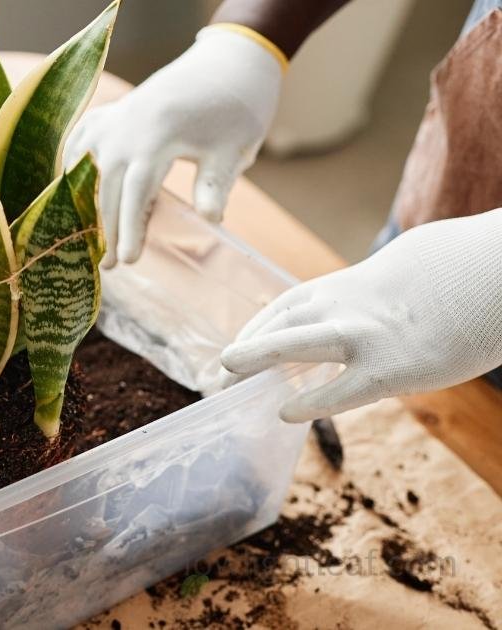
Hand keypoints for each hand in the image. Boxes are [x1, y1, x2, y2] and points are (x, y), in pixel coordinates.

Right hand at [63, 26, 282, 266]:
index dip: (129, 229)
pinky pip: (77, 147)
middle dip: (106, 229)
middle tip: (109, 267)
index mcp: (156, 138)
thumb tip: (211, 219)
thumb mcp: (233, 150)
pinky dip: (72, 171)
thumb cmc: (235, 111)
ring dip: (85, 205)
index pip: (135, 193)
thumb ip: (216, 184)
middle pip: (105, 188)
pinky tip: (72, 195)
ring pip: (84, 170)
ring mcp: (112, 120)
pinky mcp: (107, 115)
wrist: (225, 64)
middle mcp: (124, 128)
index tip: (129, 260)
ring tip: (88, 239)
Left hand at [222, 210, 501, 422]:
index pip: (284, 310)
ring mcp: (366, 335)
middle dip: (247, 346)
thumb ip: (345, 311)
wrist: (485, 274)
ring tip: (225, 378)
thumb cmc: (434, 289)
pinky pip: (344, 389)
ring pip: (303, 342)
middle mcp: (346, 306)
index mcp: (340, 290)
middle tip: (216, 372)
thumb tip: (322, 338)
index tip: (232, 354)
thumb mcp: (378, 290)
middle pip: (284, 320)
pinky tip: (285, 413)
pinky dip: (312, 401)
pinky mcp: (392, 367)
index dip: (254, 333)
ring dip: (262, 356)